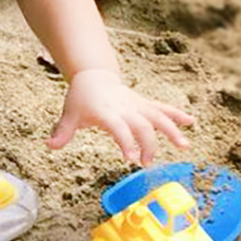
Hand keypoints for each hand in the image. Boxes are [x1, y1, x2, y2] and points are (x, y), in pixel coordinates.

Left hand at [48, 69, 193, 165]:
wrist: (93, 77)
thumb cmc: (80, 99)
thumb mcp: (69, 114)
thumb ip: (63, 131)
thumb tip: (49, 146)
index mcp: (106, 111)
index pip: (118, 127)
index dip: (125, 142)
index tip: (129, 160)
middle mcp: (124, 107)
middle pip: (142, 125)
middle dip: (147, 144)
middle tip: (146, 163)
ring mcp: (137, 104)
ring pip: (158, 115)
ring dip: (172, 130)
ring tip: (185, 146)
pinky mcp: (144, 104)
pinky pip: (162, 108)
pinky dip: (176, 114)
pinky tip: (191, 123)